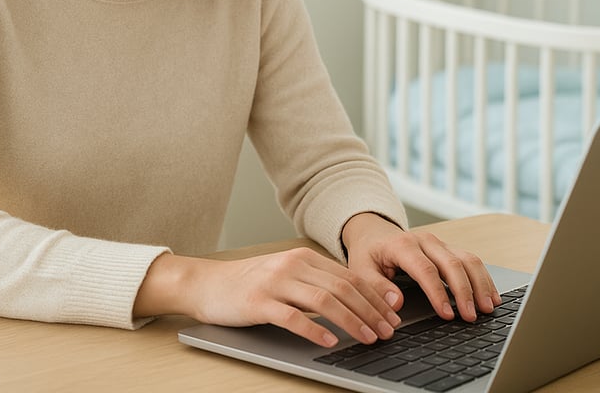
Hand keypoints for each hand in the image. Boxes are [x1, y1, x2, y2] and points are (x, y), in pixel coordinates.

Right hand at [135, 248, 400, 347]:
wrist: (207, 284)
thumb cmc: (250, 283)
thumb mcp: (287, 275)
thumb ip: (316, 282)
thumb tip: (356, 301)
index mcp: (304, 258)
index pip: (349, 277)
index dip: (375, 297)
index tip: (392, 315)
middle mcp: (293, 266)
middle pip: (342, 288)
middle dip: (370, 311)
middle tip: (387, 331)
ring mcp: (275, 283)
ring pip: (324, 301)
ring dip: (351, 321)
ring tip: (367, 337)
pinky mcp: (259, 302)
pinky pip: (292, 317)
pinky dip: (314, 329)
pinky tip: (329, 341)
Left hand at [342, 213, 500, 322]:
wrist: (373, 232)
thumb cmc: (368, 253)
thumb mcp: (361, 270)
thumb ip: (376, 287)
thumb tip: (396, 303)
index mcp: (402, 245)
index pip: (425, 270)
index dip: (438, 293)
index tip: (447, 314)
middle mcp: (425, 241)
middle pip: (452, 263)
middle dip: (465, 291)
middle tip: (471, 316)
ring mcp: (440, 243)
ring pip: (467, 259)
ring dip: (480, 284)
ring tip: (487, 308)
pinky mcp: (448, 248)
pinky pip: (471, 260)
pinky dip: (483, 278)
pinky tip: (491, 295)